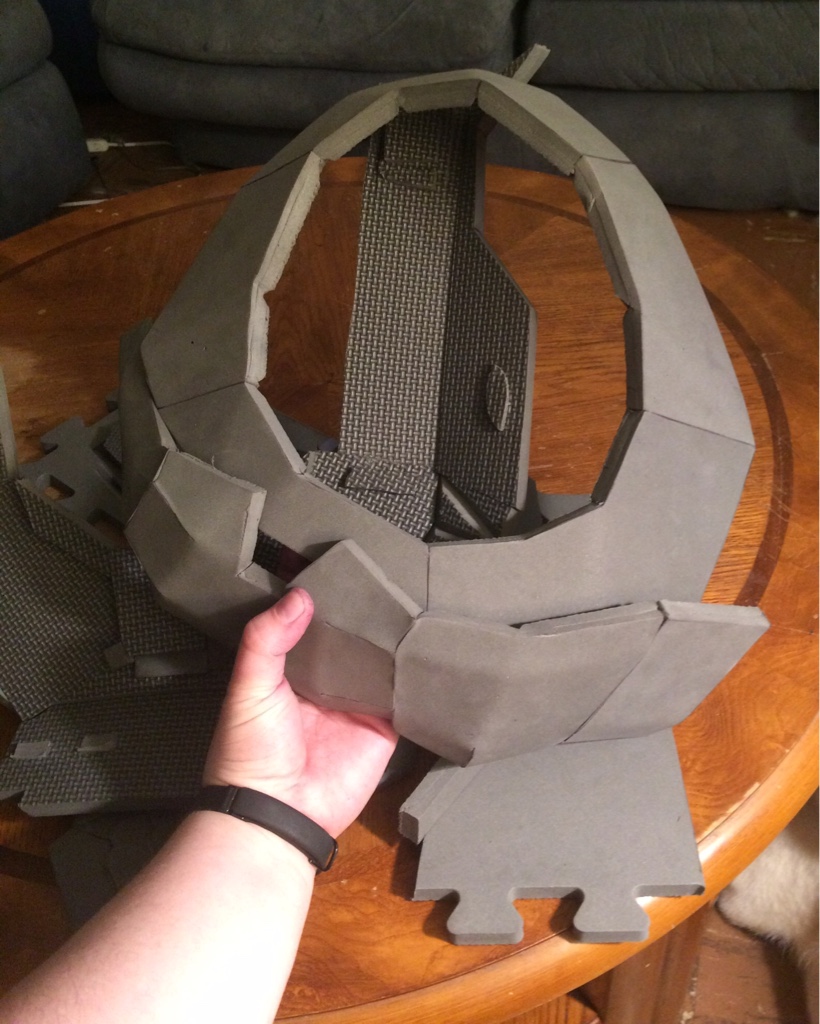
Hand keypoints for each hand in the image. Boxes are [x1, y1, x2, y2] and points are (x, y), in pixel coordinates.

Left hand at [203, 588, 398, 837]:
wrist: (278, 813)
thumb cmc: (251, 751)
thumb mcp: (248, 685)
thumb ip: (266, 638)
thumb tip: (299, 596)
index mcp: (292, 674)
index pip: (315, 630)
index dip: (328, 605)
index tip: (347, 571)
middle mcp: (327, 687)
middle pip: (353, 646)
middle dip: (367, 622)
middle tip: (390, 582)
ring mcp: (357, 707)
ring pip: (381, 667)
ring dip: (394, 646)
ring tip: (415, 606)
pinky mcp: (384, 730)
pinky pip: (404, 700)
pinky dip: (415, 681)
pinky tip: (426, 651)